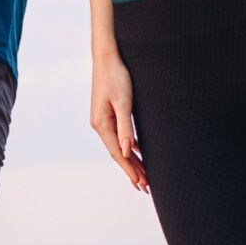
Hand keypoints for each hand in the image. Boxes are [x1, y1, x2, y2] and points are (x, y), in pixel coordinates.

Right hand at [90, 48, 147, 192]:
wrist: (107, 57)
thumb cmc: (116, 77)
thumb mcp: (123, 102)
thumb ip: (125, 127)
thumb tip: (128, 151)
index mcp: (101, 124)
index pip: (118, 153)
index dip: (130, 170)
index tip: (141, 184)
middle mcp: (99, 124)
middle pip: (118, 152)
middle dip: (132, 170)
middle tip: (146, 187)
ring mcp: (103, 119)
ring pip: (119, 145)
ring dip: (132, 160)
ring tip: (144, 175)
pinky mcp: (108, 113)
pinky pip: (119, 135)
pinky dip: (129, 146)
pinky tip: (137, 152)